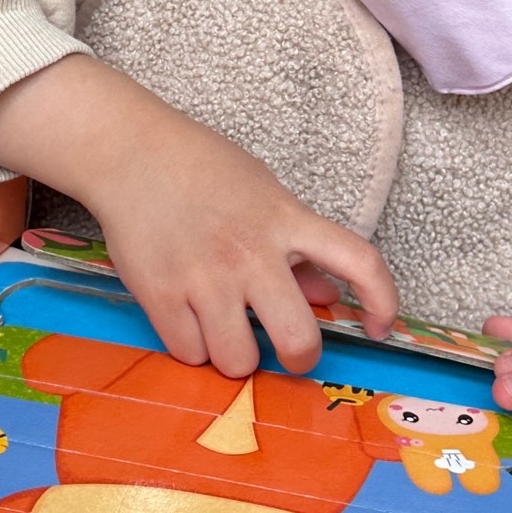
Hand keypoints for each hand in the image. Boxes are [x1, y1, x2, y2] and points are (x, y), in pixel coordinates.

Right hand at [0, 55, 397, 376]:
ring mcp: (205, 277)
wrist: (129, 153)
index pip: (358, 261)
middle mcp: (251, 253)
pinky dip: (193, 348)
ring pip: (239, 360)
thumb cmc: (201, 168)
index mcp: (285, 220)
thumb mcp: (264, 192)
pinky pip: (190, 353)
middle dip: (298, 359)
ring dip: (236, 356)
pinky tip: (189, 322)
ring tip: (225, 333)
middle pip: (298, 338)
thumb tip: (326, 297)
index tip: (380, 326)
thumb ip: (297, 246)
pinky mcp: (160, 294)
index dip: (382, 300)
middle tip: (286, 352)